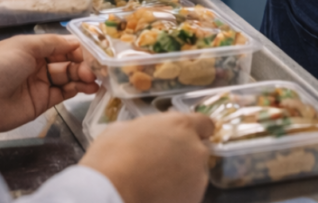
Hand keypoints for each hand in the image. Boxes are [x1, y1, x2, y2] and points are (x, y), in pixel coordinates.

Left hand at [0, 34, 98, 136]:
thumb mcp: (24, 46)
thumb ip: (52, 44)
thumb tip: (74, 41)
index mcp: (31, 47)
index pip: (60, 45)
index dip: (77, 48)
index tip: (94, 51)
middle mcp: (37, 64)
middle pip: (66, 62)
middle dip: (82, 64)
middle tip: (95, 70)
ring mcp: (40, 84)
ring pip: (68, 78)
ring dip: (82, 77)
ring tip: (95, 80)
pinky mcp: (41, 103)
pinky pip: (63, 94)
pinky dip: (76, 90)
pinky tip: (88, 88)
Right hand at [81, 112, 213, 202]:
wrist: (112, 192)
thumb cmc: (113, 157)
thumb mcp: (124, 129)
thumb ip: (145, 128)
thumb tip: (145, 134)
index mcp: (181, 125)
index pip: (205, 124)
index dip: (195, 130)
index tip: (185, 136)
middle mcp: (195, 150)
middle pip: (197, 150)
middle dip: (183, 155)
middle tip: (160, 162)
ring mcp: (197, 178)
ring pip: (194, 175)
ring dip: (180, 177)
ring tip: (155, 183)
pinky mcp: (193, 200)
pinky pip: (187, 194)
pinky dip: (176, 195)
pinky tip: (156, 195)